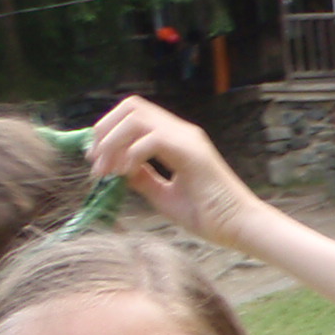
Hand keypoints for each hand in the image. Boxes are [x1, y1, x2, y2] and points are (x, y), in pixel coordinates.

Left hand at [87, 95, 262, 249]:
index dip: (108, 130)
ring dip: (113, 142)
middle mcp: (180, 132)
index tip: (95, 160)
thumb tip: (117, 168)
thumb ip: (142, 178)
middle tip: (95, 162)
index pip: (133, 114)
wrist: (239, 228)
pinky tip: (126, 175)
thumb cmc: (208, 216)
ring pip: (136, 118)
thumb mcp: (163, 195)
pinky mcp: (191, 152)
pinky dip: (131, 155)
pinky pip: (151, 139)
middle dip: (104, 131)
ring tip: (107, 171)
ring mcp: (187, 139)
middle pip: (131, 106)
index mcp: (175, 139)